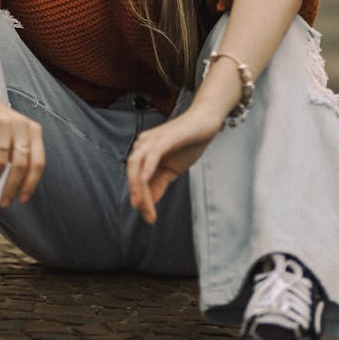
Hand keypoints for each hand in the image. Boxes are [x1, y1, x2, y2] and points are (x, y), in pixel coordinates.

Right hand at [0, 79, 44, 207]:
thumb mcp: (15, 135)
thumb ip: (21, 154)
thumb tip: (21, 187)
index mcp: (34, 131)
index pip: (38, 163)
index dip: (31, 184)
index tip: (21, 200)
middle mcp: (22, 126)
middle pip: (20, 164)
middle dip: (11, 187)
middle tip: (3, 204)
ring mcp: (4, 123)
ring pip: (0, 161)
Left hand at [127, 106, 223, 224]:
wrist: (206, 122)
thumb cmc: (189, 142)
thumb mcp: (172, 169)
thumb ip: (159, 183)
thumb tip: (148, 201)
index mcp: (143, 152)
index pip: (135, 178)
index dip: (141, 198)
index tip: (149, 217)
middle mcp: (142, 144)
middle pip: (132, 173)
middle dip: (138, 196)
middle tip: (148, 215)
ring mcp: (151, 140)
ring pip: (136, 165)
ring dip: (139, 187)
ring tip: (145, 205)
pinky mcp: (164, 138)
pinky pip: (151, 154)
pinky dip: (147, 168)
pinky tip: (146, 180)